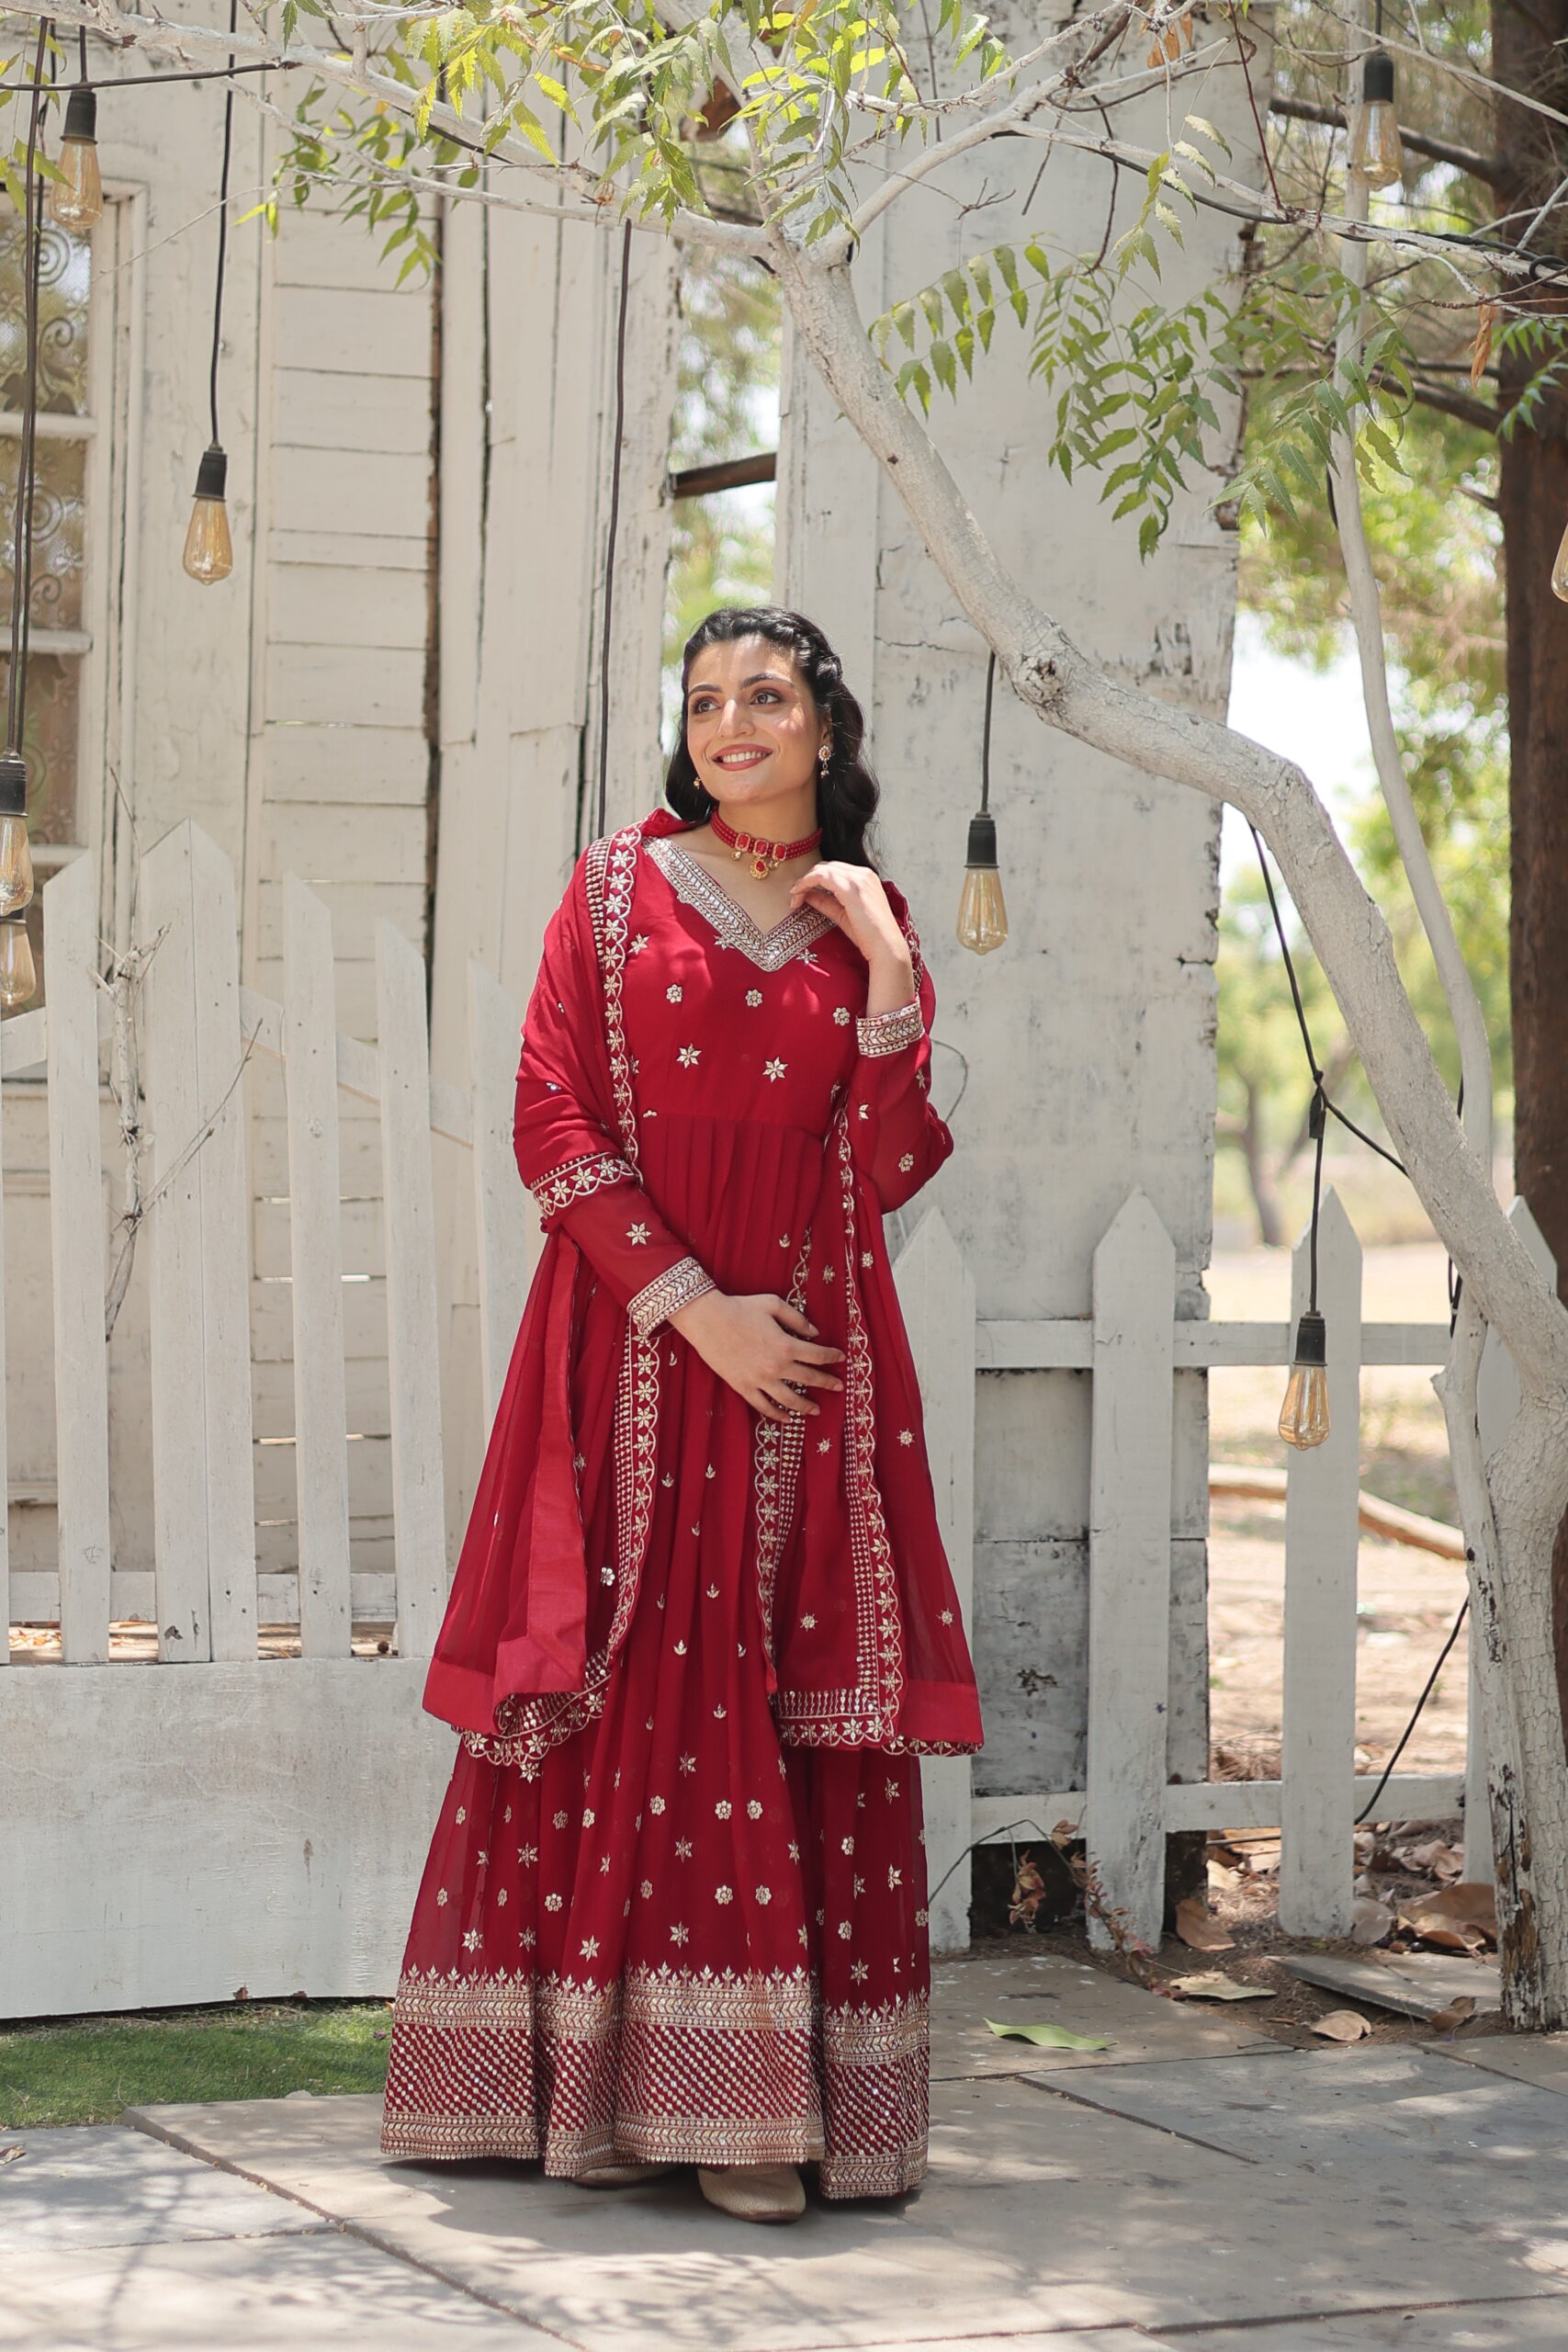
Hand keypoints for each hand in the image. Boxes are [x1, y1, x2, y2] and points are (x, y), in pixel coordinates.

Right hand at [670, 1289, 844, 1424]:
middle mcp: (776, 1366)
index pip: (818, 1355)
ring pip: (790, 1399)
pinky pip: (763, 1406)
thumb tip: (815, 1332)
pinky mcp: (743, 1387)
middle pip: (809, 1378)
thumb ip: (797, 1319)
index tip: (841, 1358)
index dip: (832, 1356)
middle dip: (827, 1383)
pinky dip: (777, 1415)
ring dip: (806, 1406)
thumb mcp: (773, 1304)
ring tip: (817, 1410)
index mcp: (786, 1345)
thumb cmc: (740, 1308)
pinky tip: (787, 1418)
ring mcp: (759, 1380)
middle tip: (839, 1387)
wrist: (708, 1320)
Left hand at [788, 860, 912, 989]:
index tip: (801, 894)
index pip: (834, 871)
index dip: (814, 879)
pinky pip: (821, 876)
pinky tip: (799, 895)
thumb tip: (808, 895)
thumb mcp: (843, 915)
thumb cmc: (869, 936)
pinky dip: (806, 883)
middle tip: (795, 895)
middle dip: (807, 879)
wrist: (885, 947)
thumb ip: (826, 903)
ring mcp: (858, 879)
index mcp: (865, 878)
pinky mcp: (851, 888)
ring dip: (804, 881)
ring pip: (822, 869)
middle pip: (826, 867)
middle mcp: (863, 874)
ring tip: (794, 898)